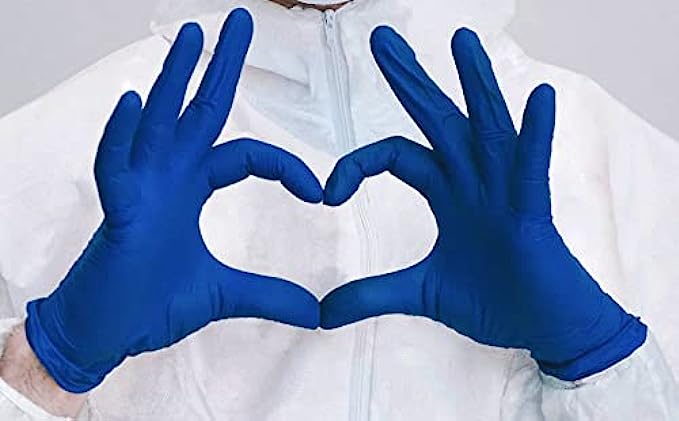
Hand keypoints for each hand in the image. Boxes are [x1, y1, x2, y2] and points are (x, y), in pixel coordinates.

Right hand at [25, 9, 321, 393]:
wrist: (106, 337)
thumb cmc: (151, 306)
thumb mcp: (224, 295)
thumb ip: (268, 295)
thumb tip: (315, 312)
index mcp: (192, 189)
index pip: (247, 155)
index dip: (286, 166)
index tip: (320, 193)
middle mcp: (168, 177)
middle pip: (201, 110)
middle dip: (221, 66)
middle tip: (242, 20)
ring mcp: (140, 189)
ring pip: (159, 122)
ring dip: (174, 78)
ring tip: (191, 34)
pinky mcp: (117, 212)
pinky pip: (115, 165)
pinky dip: (122, 135)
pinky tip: (135, 101)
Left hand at [321, 26, 645, 380]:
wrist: (543, 328)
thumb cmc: (492, 302)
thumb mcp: (419, 295)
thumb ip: (372, 294)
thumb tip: (322, 313)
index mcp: (446, 193)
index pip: (394, 154)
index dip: (356, 164)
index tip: (326, 192)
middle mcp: (473, 182)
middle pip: (437, 119)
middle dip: (410, 80)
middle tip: (380, 37)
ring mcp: (504, 193)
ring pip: (487, 129)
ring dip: (475, 84)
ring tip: (461, 38)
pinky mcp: (532, 214)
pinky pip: (533, 169)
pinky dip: (535, 135)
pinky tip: (539, 98)